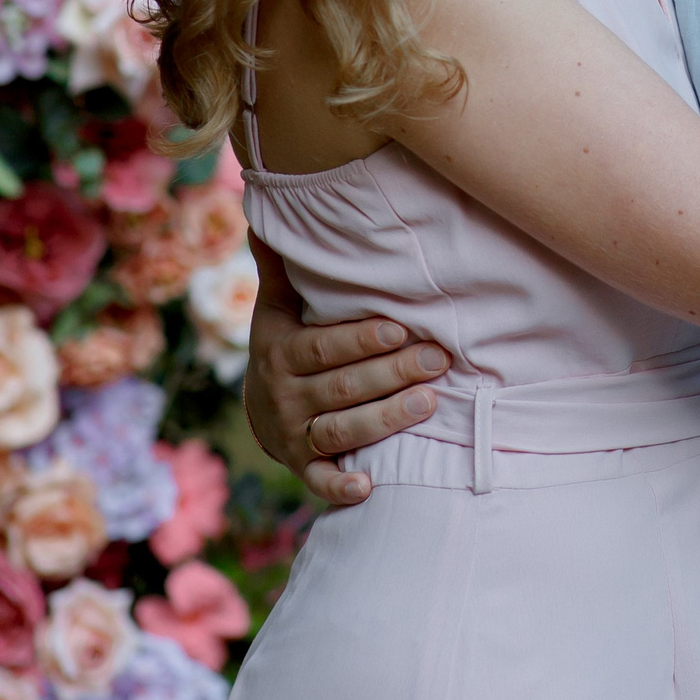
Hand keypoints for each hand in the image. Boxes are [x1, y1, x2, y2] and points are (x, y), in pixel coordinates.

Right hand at [246, 234, 449, 506]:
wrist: (260, 411)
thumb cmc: (287, 345)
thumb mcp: (278, 307)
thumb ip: (282, 267)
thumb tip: (266, 212)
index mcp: (282, 352)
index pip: (324, 346)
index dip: (361, 339)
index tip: (402, 328)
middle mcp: (286, 395)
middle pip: (342, 387)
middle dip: (392, 373)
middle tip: (439, 359)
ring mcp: (295, 434)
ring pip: (342, 430)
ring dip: (385, 419)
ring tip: (430, 403)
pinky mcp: (303, 467)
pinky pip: (320, 480)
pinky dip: (340, 487)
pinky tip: (369, 486)